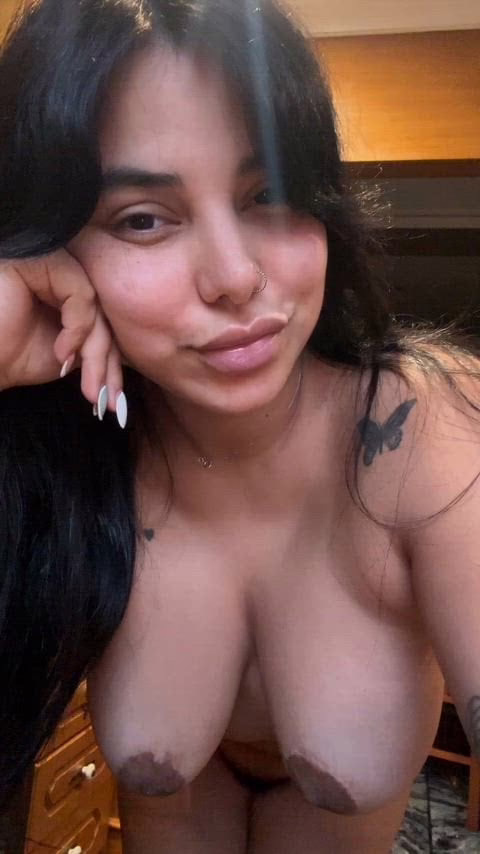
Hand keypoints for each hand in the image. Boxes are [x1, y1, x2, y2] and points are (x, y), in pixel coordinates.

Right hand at [0, 249, 122, 408]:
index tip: (113, 401)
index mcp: (63, 291)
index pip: (102, 320)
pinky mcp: (41, 260)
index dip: (111, 362)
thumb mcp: (65, 356)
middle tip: (108, 400)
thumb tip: (134, 353)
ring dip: (96, 352)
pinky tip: (62, 355)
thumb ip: (95, 345)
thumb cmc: (8, 358)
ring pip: (96, 306)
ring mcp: (49, 262)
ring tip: (87, 386)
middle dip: (108, 362)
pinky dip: (78, 328)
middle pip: (103, 313)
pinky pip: (81, 294)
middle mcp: (58, 272)